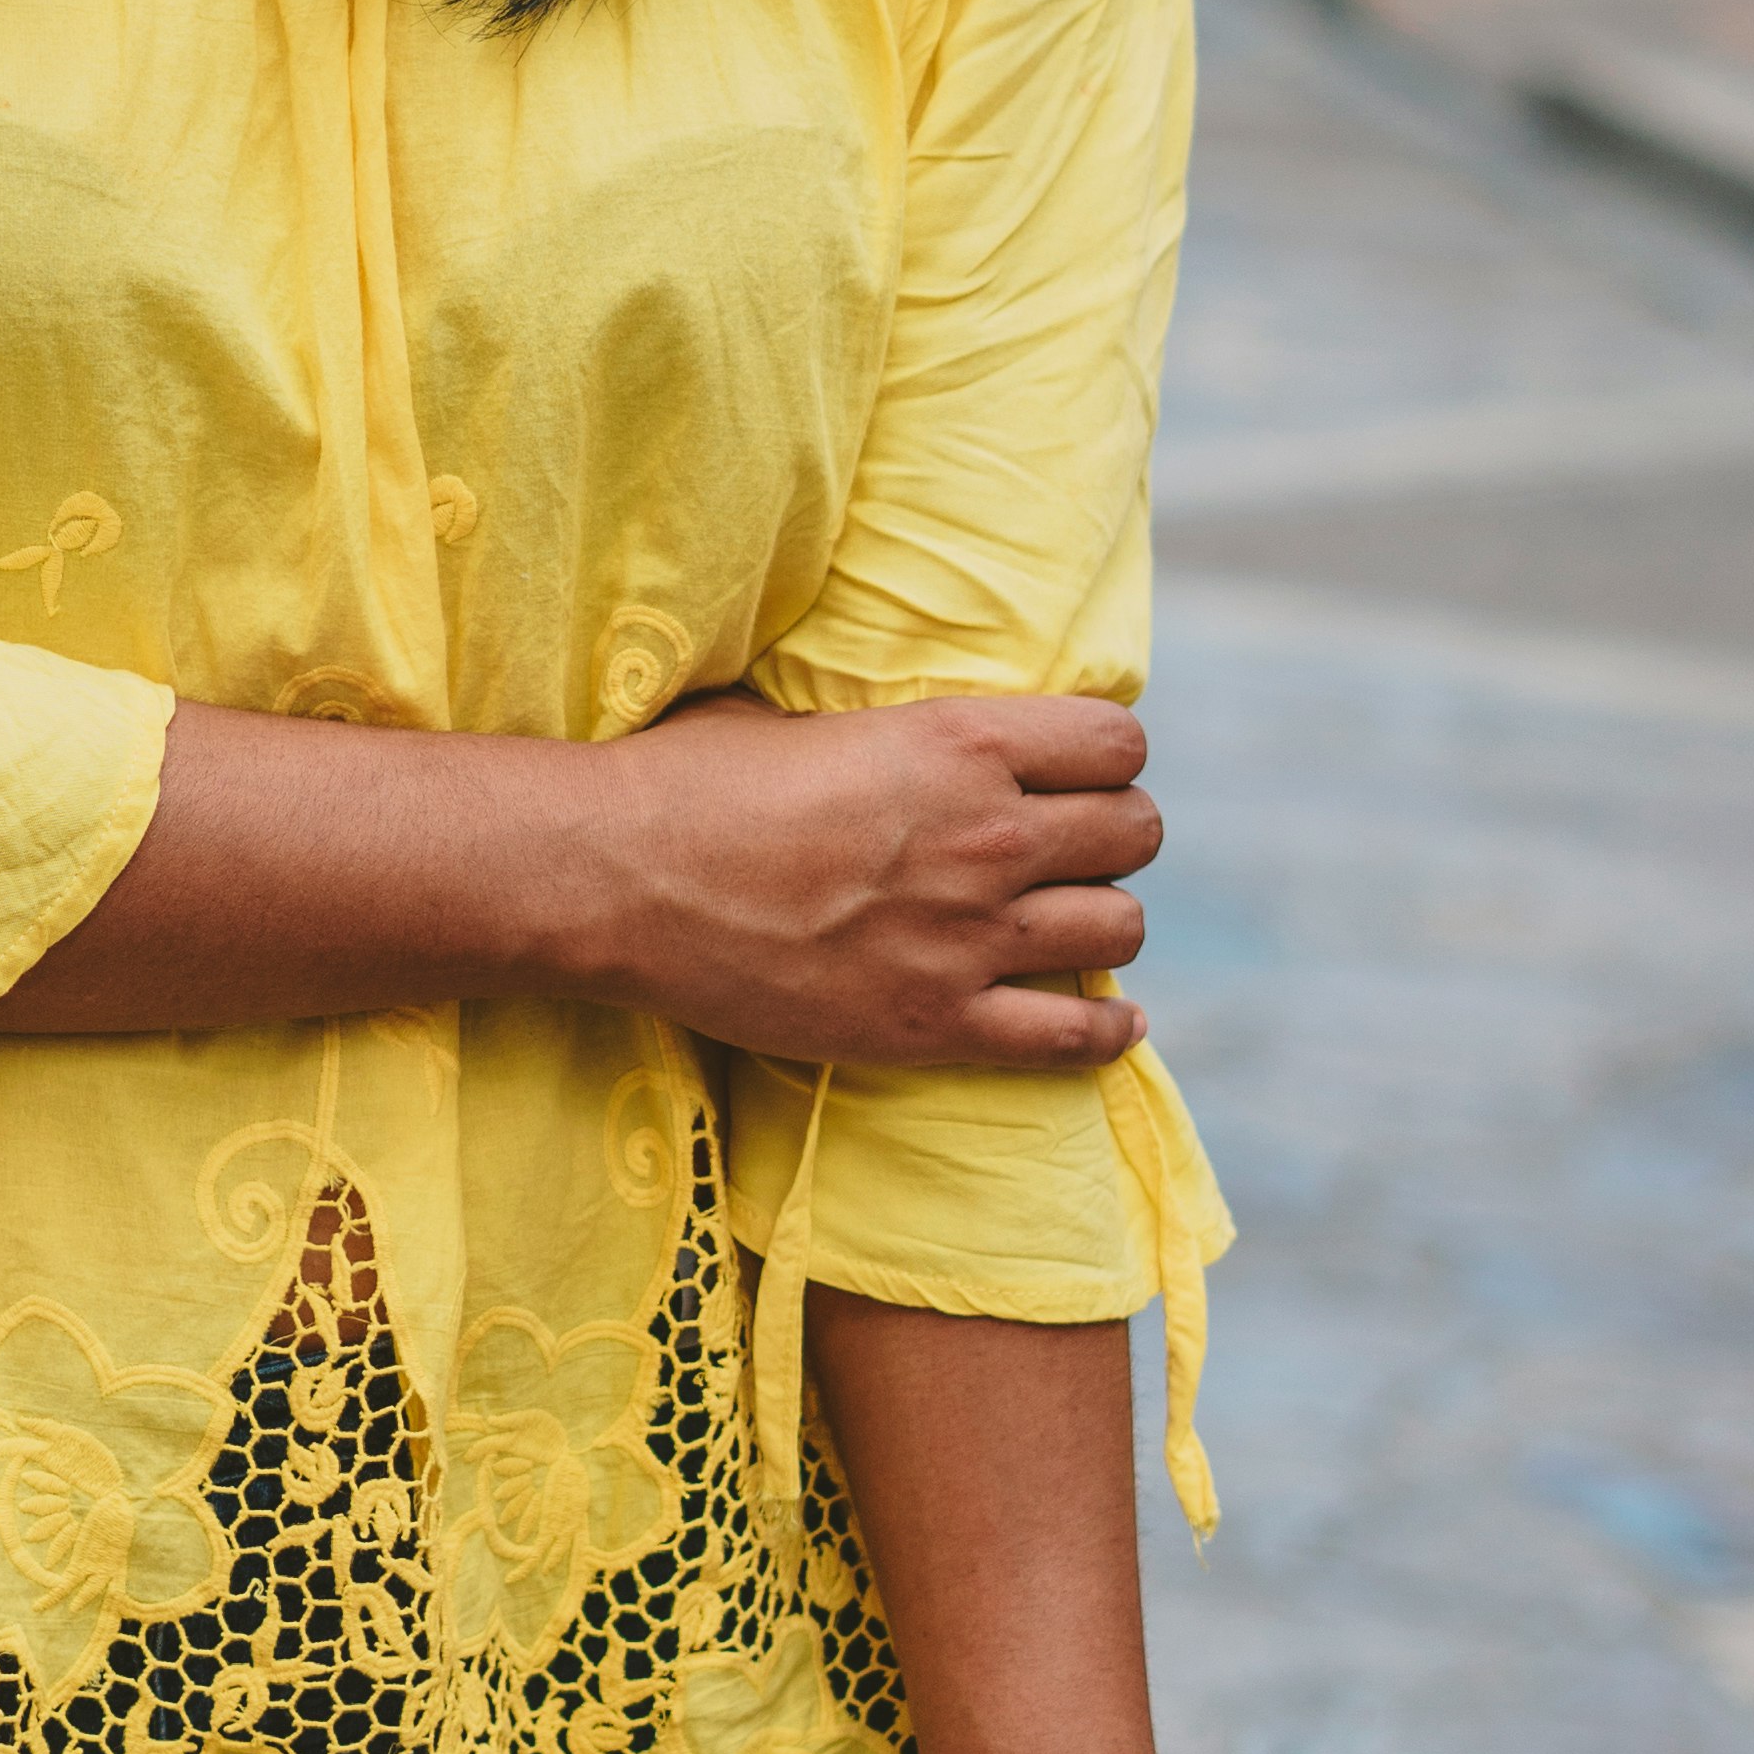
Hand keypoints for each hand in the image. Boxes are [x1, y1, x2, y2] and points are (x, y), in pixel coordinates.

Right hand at [571, 693, 1159, 1072]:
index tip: (1076, 774)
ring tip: (1072, 922)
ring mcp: (966, 938)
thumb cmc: (691, 781)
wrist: (618, 881)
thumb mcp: (806, 716)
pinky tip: (1112, 1019)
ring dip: (1104, 921)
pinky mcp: (935, 1023)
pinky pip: (1072, 1036)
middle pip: (1135, 830)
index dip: (1104, 757)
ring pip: (1121, 927)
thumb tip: (918, 735)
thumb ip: (893, 734)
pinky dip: (1105, 1031)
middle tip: (1074, 848)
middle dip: (1113, 834)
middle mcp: (985, 837)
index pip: (1117, 742)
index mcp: (958, 744)